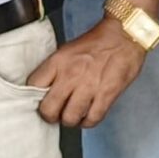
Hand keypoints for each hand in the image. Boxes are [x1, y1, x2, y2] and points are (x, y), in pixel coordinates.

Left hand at [25, 18, 146, 128]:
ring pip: (69, 118)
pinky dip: (88, 122)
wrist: (125, 35)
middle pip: (48, 109)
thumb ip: (54, 70)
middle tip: (55, 114)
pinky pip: (92, 119)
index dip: (34, 97)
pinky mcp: (107, 95)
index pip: (33, 86)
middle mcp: (71, 75)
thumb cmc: (96, 43)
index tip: (40, 100)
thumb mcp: (67, 50)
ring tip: (73, 115)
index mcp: (58, 61)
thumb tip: (45, 90)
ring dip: (70, 121)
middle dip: (50, 116)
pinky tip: (87, 116)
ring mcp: (89, 86)